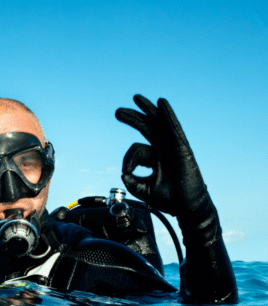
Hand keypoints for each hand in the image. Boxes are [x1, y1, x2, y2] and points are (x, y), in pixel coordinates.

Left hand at [115, 95, 211, 221]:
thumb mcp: (144, 189)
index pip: (135, 149)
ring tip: (135, 98)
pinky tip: (161, 103)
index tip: (126, 172)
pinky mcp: (182, 147)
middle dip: (132, 118)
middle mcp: (163, 149)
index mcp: (154, 157)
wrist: (187, 207)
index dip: (127, 161)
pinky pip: (174, 127)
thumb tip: (123, 174)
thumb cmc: (169, 199)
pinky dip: (167, 114)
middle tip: (118, 112)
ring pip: (159, 123)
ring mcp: (173, 147)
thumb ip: (132, 182)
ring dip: (147, 110)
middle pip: (147, 127)